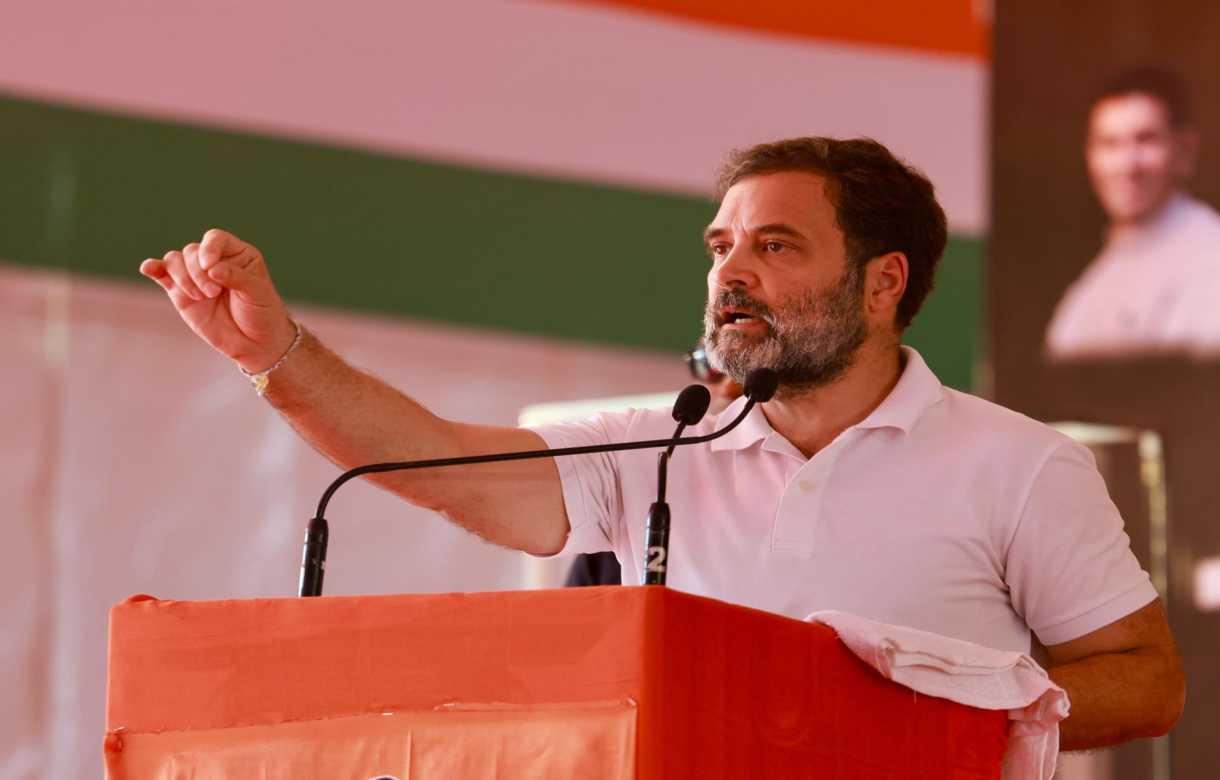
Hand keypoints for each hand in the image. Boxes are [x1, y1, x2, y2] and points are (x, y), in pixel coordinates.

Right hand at [139, 229, 296, 372]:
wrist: (255, 343)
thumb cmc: (262, 313)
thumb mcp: (257, 293)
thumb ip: (236, 277)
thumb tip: (211, 267)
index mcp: (237, 254)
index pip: (215, 238)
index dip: (208, 249)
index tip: (211, 267)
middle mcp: (213, 261)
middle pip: (191, 251)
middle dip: (198, 272)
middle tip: (213, 293)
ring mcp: (195, 277)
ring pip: (175, 261)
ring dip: (183, 278)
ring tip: (201, 297)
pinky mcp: (180, 293)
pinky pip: (162, 275)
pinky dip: (153, 268)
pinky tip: (148, 268)